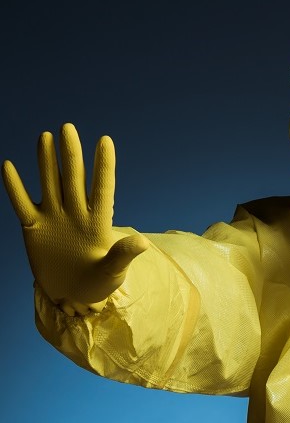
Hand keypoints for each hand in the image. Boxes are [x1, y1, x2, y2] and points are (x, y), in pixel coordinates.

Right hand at [2, 123, 148, 314]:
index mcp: (98, 222)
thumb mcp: (113, 272)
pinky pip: (22, 204)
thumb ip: (123, 255)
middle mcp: (75, 214)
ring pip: (49, 184)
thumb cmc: (99, 283)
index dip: (103, 166)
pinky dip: (14, 187)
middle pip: (73, 179)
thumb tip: (143, 242)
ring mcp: (54, 219)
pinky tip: (8, 166)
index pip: (102, 188)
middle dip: (71, 154)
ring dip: (46, 162)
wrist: (73, 294)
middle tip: (68, 127)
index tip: (105, 141)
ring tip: (46, 137)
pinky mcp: (34, 229)